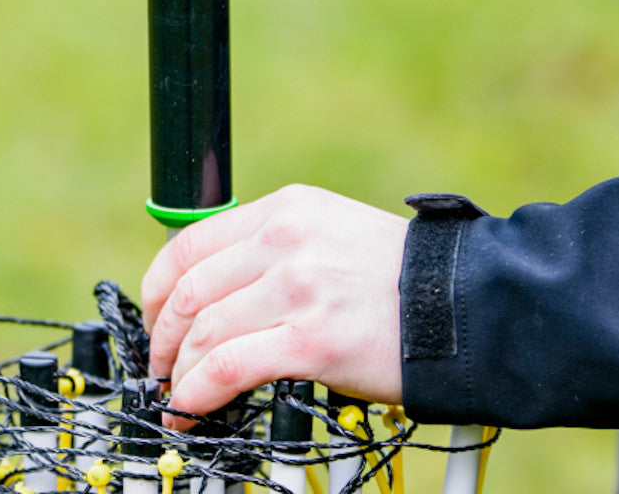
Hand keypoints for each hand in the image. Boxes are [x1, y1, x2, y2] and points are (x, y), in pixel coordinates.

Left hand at [141, 184, 406, 427]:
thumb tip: (211, 290)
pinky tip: (191, 409)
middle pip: (188, 289)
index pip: (190, 243)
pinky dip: (197, 393)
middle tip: (162, 364)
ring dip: (179, 372)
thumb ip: (271, 248)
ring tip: (177, 395)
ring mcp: (297, 288)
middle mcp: (285, 240)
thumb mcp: (328, 230)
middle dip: (162, 336)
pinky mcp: (311, 340)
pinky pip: (228, 367)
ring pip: (203, 331)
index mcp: (285, 209)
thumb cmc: (395, 276)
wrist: (462, 304)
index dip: (157, 288)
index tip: (156, 318)